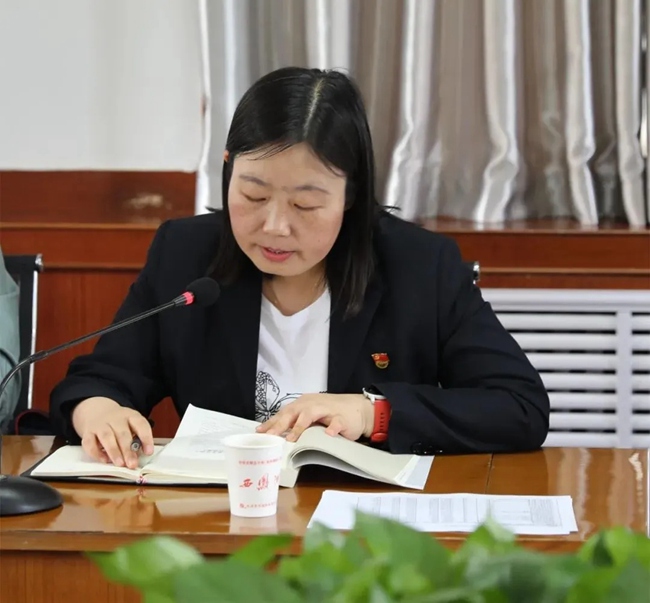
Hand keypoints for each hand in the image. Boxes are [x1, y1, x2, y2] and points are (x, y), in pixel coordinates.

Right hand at [72, 397, 153, 468]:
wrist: (96, 411)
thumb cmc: (118, 423)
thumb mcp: (130, 425)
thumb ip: (136, 438)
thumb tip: (139, 456)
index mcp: (130, 416)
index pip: (140, 424)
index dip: (146, 438)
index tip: (149, 452)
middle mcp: (115, 418)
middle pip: (122, 433)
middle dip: (128, 450)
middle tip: (132, 464)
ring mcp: (100, 424)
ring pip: (107, 436)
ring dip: (114, 451)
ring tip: (120, 464)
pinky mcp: (87, 432)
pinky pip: (89, 442)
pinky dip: (96, 453)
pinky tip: (104, 460)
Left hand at [256, 393, 373, 442]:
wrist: (358, 409)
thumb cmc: (331, 414)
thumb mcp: (311, 417)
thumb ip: (295, 423)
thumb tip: (275, 435)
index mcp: (303, 405)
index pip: (283, 413)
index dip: (271, 423)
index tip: (259, 433)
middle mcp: (312, 404)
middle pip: (292, 413)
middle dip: (280, 425)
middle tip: (270, 436)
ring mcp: (327, 410)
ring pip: (310, 415)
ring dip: (300, 426)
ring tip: (292, 438)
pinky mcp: (342, 418)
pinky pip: (336, 422)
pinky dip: (333, 428)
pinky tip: (329, 434)